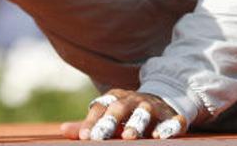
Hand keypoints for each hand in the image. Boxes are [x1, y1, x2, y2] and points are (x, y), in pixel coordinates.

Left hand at [60, 89, 186, 139]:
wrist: (159, 101)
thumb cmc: (126, 113)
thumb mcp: (108, 115)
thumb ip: (88, 124)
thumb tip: (63, 130)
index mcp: (115, 98)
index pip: (100, 107)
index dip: (91, 122)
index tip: (84, 137)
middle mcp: (133, 100)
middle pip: (120, 108)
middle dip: (110, 122)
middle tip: (100, 137)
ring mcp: (153, 107)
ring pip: (145, 112)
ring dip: (136, 123)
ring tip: (129, 136)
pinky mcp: (171, 116)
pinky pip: (173, 120)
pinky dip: (169, 127)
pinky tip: (161, 136)